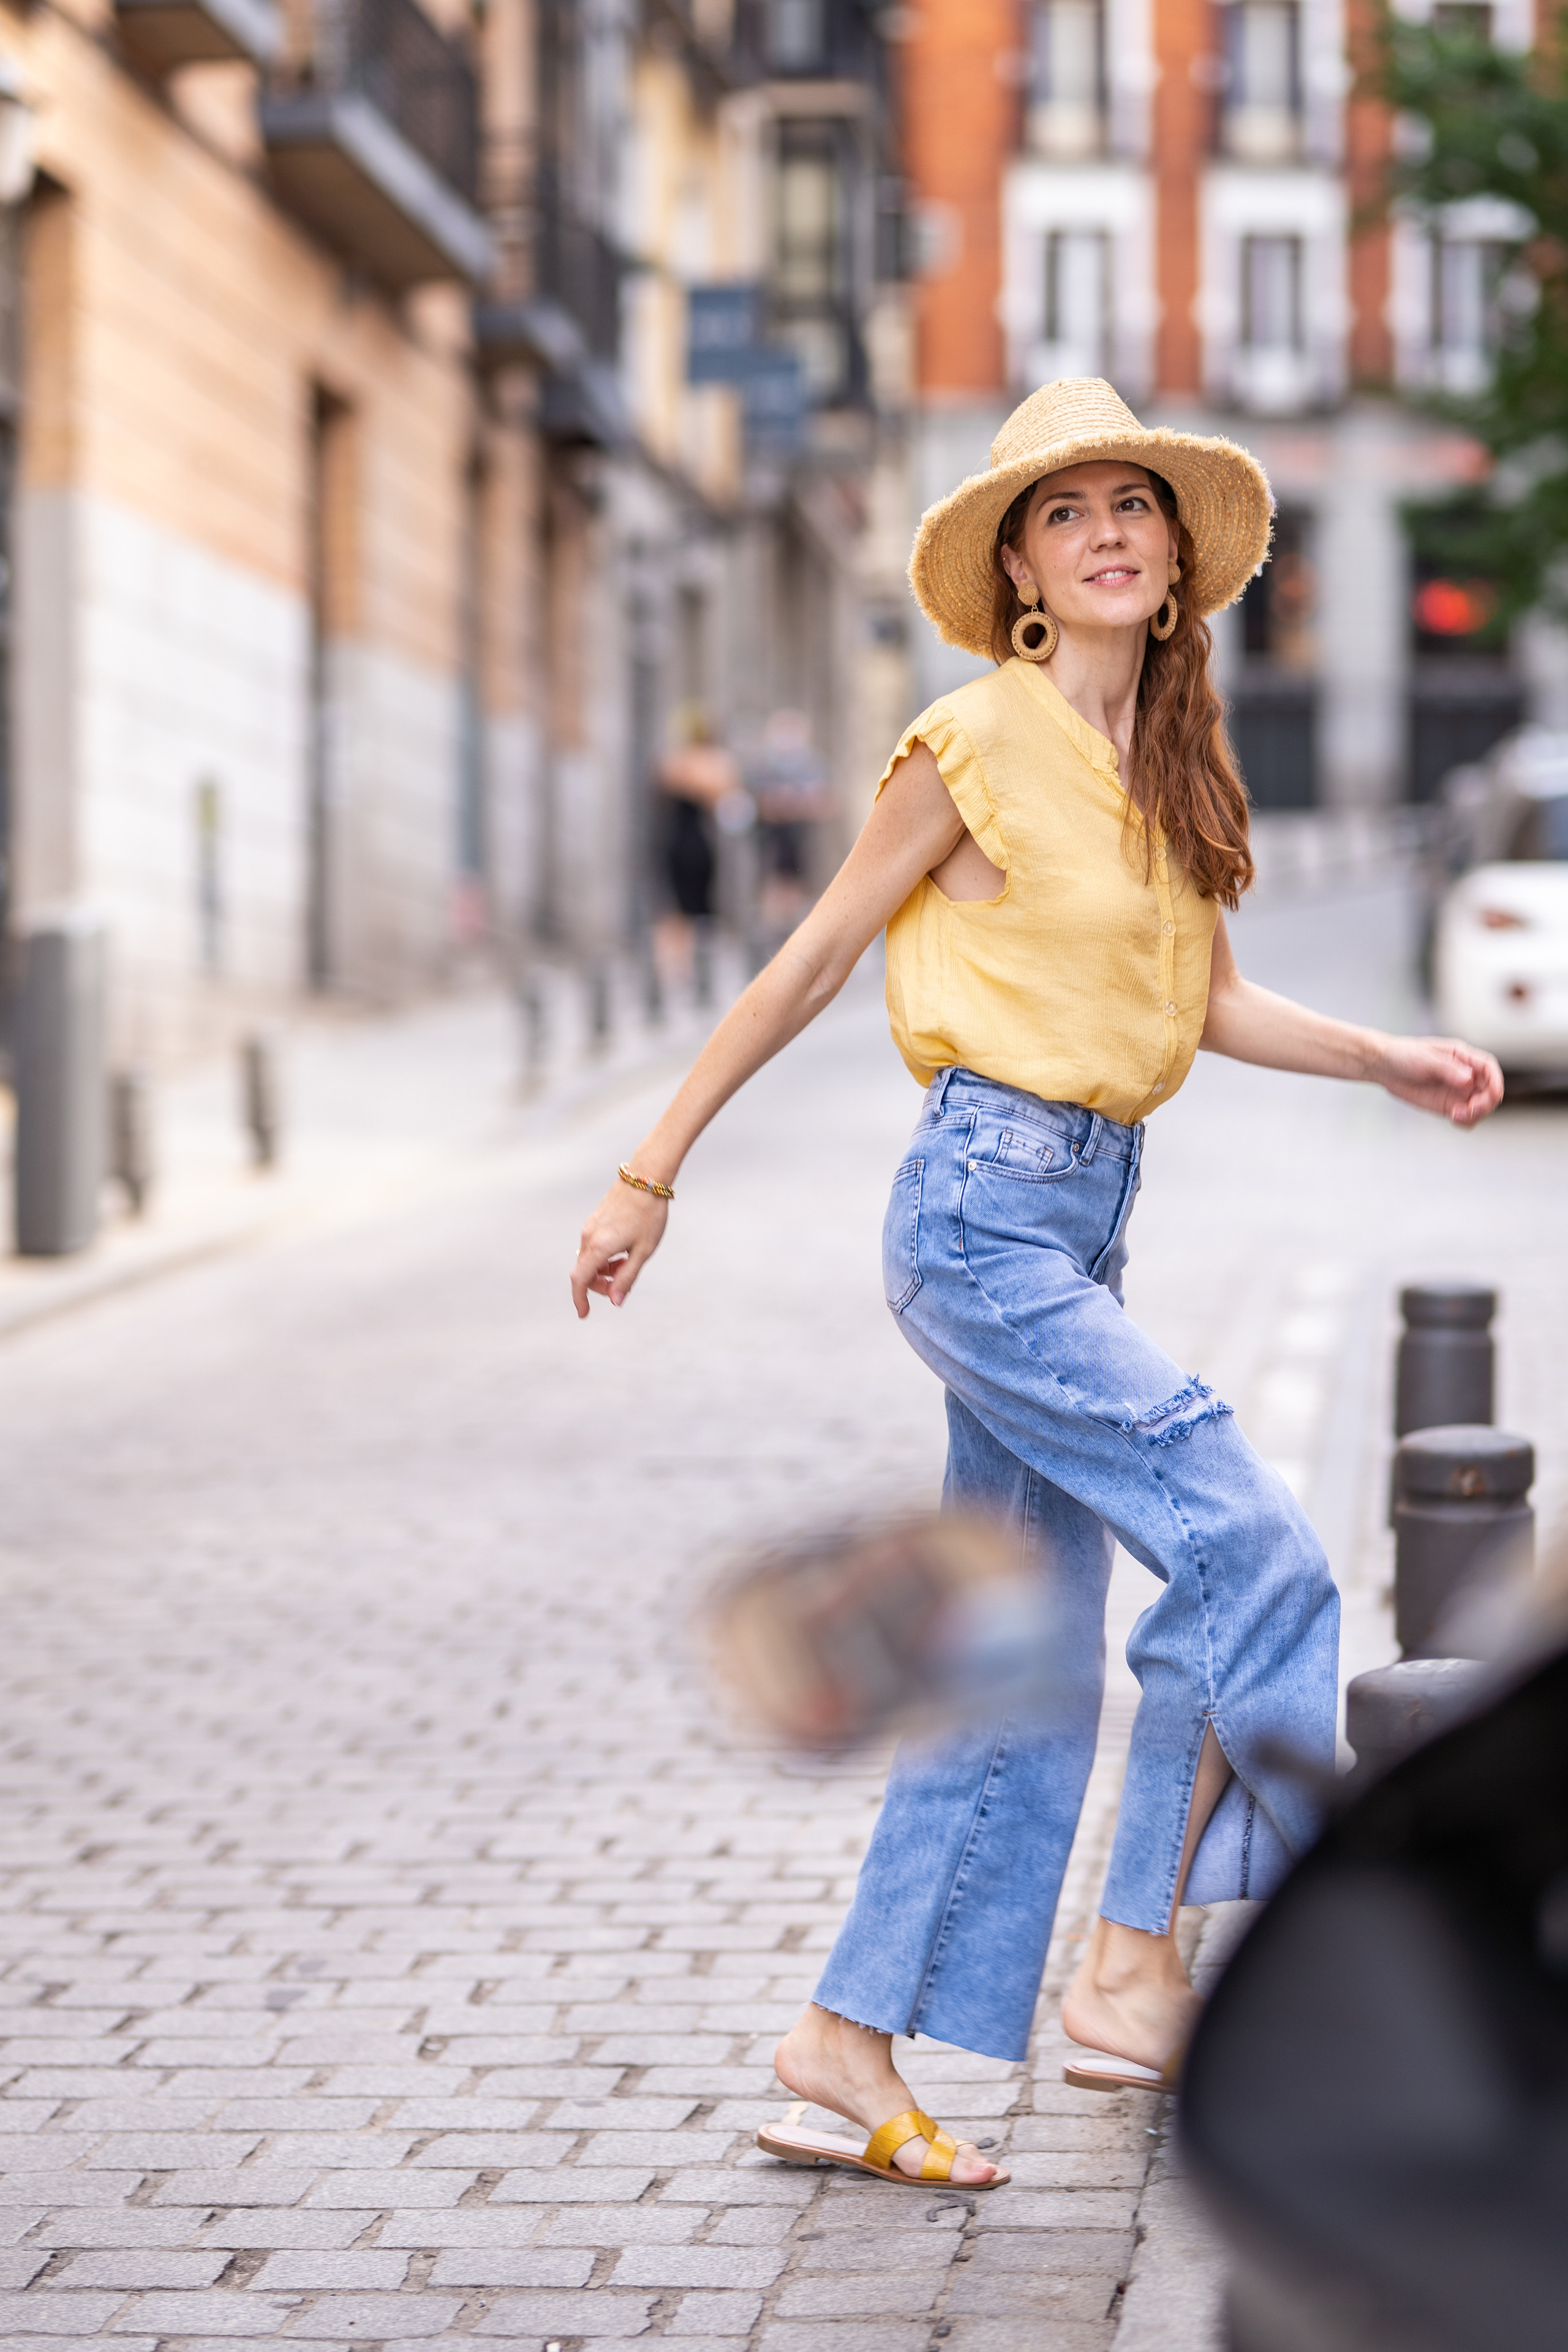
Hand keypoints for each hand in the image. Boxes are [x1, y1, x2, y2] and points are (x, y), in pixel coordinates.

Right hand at [571, 1181, 668, 1316]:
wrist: (645, 1178)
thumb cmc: (649, 1215)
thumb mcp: (643, 1251)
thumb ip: (627, 1277)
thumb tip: (616, 1300)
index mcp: (599, 1247)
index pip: (580, 1280)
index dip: (580, 1300)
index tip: (584, 1314)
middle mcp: (589, 1237)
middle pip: (585, 1272)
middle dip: (601, 1285)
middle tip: (624, 1284)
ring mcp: (590, 1227)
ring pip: (590, 1259)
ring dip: (605, 1270)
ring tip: (629, 1262)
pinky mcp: (595, 1221)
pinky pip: (593, 1247)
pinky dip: (605, 1257)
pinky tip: (625, 1251)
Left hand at [1374, 1034, 1503, 1126]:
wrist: (1385, 1067)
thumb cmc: (1405, 1055)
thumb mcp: (1425, 1059)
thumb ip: (1447, 1069)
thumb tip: (1468, 1079)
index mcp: (1463, 1057)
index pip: (1489, 1068)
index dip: (1496, 1081)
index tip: (1494, 1094)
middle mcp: (1466, 1075)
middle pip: (1489, 1091)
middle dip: (1484, 1103)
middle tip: (1468, 1110)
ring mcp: (1458, 1092)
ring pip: (1480, 1107)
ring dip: (1475, 1115)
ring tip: (1454, 1115)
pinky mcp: (1449, 1105)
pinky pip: (1466, 1117)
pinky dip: (1465, 1121)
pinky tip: (1452, 1118)